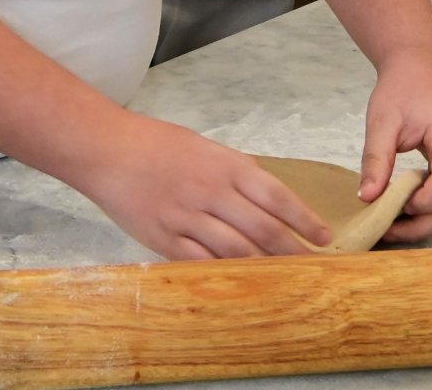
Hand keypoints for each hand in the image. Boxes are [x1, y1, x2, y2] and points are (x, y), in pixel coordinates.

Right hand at [69, 116, 333, 259]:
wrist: (107, 149)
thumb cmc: (157, 144)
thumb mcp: (204, 148)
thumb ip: (235, 173)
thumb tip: (267, 201)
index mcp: (225, 165)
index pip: (276, 195)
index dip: (303, 219)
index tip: (324, 236)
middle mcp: (210, 191)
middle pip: (262, 229)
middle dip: (292, 251)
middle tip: (313, 268)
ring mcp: (187, 217)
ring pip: (236, 251)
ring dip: (264, 268)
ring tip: (284, 282)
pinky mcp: (164, 238)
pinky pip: (201, 263)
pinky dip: (224, 276)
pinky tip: (241, 286)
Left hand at [357, 54, 431, 242]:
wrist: (417, 68)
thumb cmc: (401, 88)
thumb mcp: (382, 121)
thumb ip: (376, 159)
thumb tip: (366, 198)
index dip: (421, 201)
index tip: (390, 205)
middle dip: (421, 223)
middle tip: (385, 229)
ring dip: (424, 220)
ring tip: (390, 223)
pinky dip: (427, 209)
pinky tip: (400, 209)